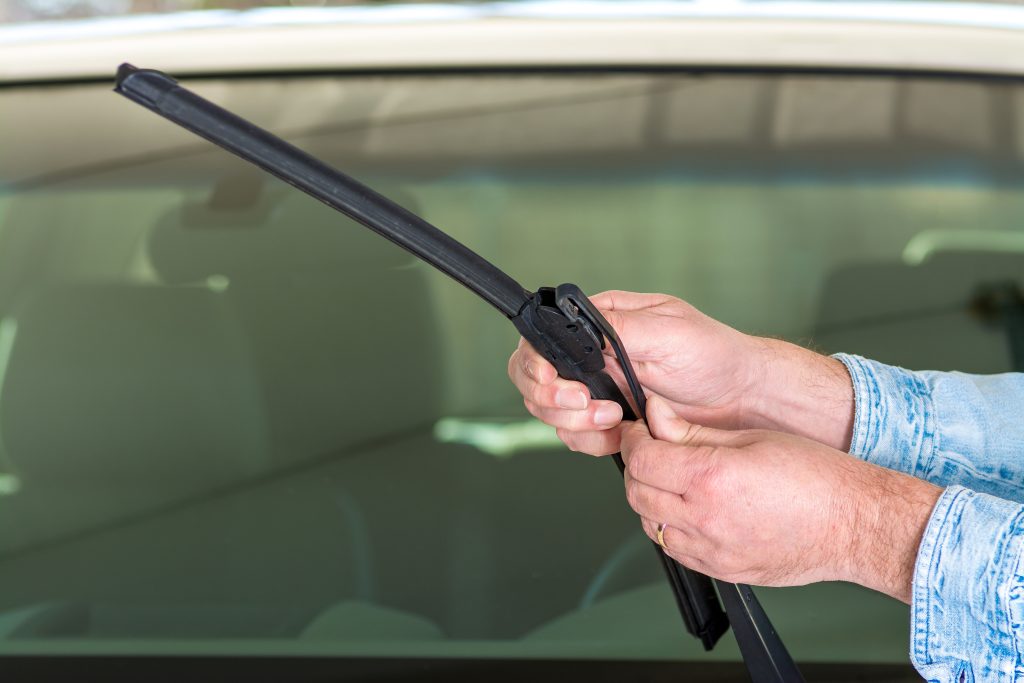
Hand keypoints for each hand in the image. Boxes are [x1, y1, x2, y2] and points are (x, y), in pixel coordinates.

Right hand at [508, 291, 762, 455]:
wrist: (740, 399)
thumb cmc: (714, 355)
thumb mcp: (670, 331)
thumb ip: (621, 329)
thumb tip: (579, 327)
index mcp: (600, 323)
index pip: (542, 337)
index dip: (537, 363)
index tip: (557, 381)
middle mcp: (591, 356)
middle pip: (534, 377)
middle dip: (551, 398)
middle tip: (583, 404)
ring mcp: (598, 390)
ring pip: (551, 412)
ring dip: (574, 422)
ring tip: (614, 420)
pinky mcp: (608, 422)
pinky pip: (577, 437)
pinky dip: (591, 442)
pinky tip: (621, 435)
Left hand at [622, 397, 941, 600]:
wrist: (854, 525)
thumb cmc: (817, 476)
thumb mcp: (751, 437)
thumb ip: (693, 431)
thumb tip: (656, 416)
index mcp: (711, 479)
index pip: (642, 459)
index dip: (635, 440)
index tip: (642, 431)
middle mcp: (705, 520)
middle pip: (637, 492)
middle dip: (637, 467)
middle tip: (653, 450)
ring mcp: (712, 552)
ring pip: (651, 524)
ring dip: (651, 499)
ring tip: (675, 480)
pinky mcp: (722, 571)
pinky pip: (675, 550)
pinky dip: (671, 528)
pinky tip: (691, 510)